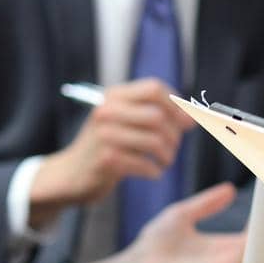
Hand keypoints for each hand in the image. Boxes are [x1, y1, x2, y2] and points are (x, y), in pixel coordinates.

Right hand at [30, 78, 194, 220]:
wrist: (70, 174)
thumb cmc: (106, 146)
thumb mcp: (125, 122)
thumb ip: (156, 114)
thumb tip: (193, 117)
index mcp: (112, 96)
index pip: (154, 88)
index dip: (176, 104)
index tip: (184, 121)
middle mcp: (106, 111)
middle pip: (158, 116)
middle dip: (174, 135)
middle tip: (173, 147)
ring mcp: (104, 135)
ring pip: (155, 141)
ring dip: (167, 155)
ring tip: (164, 161)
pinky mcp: (106, 160)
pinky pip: (145, 164)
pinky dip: (155, 170)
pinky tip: (152, 172)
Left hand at [59, 183, 246, 262]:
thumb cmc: (154, 245)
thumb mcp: (184, 214)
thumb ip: (207, 203)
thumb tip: (229, 188)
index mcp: (221, 246)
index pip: (253, 233)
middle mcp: (228, 258)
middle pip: (263, 243)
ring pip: (260, 250)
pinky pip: (248, 256)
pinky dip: (261, 243)